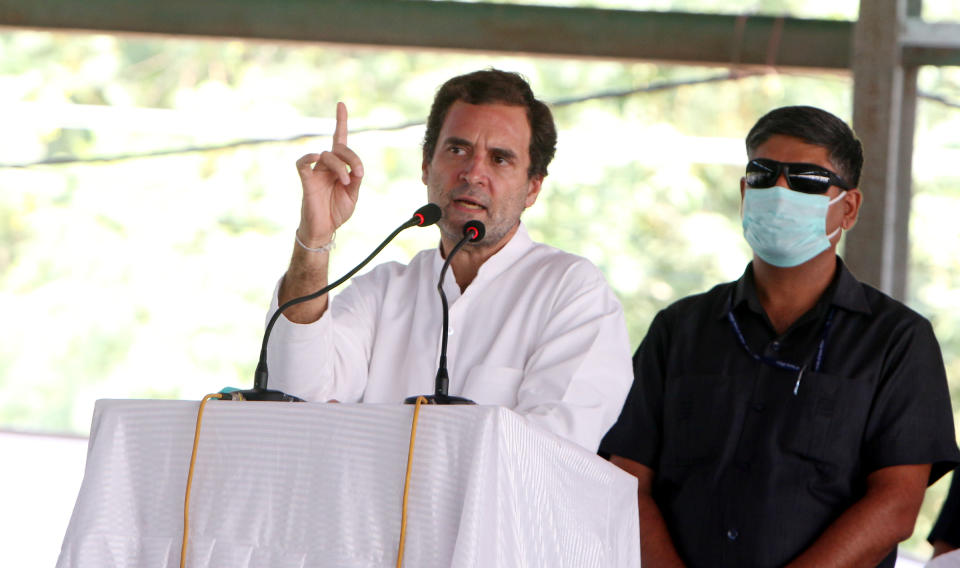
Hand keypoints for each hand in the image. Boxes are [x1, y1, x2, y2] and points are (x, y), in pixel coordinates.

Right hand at [295, 102, 363, 244]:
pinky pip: (302, 163)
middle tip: (358, 174)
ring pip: (327, 156)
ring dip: (340, 167)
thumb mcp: (353, 195)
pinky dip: (308, 157)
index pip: (339, 140)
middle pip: (338, 148)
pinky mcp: (306, 180)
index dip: (340, 122)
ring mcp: (315, 172)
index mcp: (339, 167)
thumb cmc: (337, 211)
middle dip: (352, 158)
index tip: (341, 104)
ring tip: (347, 183)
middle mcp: (326, 166)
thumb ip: (355, 179)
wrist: (324, 230)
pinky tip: (316, 158)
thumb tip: (356, 168)